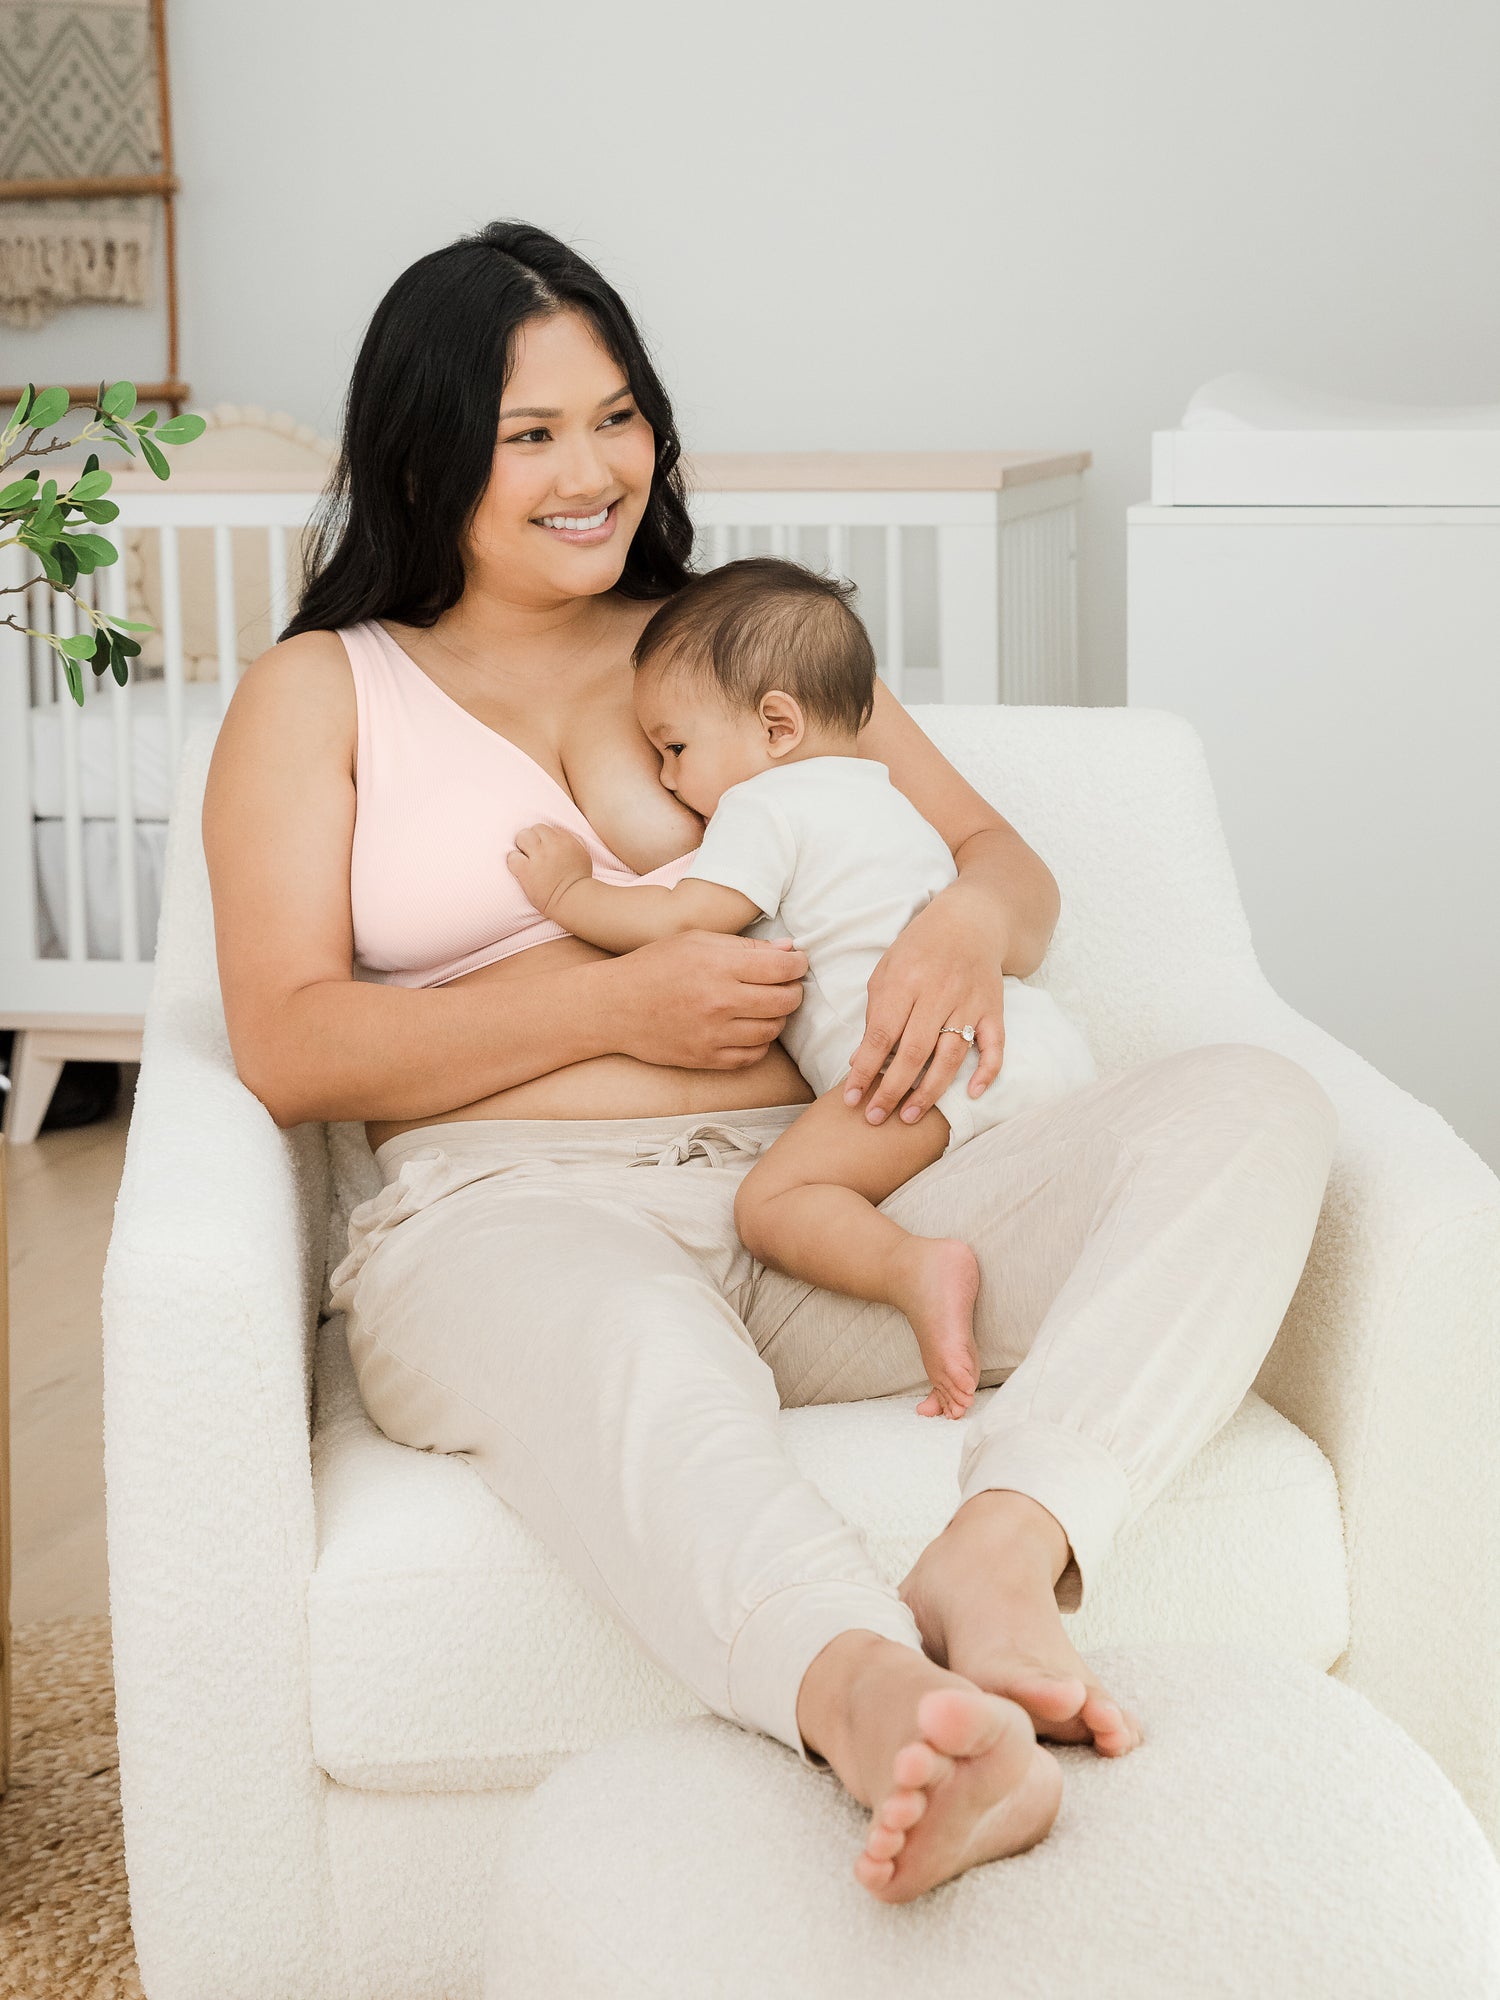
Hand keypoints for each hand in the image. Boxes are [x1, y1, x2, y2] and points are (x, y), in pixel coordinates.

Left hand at [507, 823, 591, 918]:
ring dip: (522, 846)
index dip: (545, 839)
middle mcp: (553, 845)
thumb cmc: (579, 882)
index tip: (545, 849)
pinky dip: (514, 862)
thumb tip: (558, 836)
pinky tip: (519, 869)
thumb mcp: (582, 856)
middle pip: (536, 828)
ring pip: (523, 836)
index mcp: (567, 840)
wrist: (573, 901)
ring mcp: (539, 857)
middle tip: (533, 852)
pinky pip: (512, 856)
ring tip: (525, 858)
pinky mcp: (527, 870)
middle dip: (533, 839)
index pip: (550, 829)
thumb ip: (570, 843)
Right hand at [610, 931, 808, 1070]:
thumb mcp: (696, 940)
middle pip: (785, 1001)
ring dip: (779, 1016)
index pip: (782, 968)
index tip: (797, 961)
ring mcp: (714, 1034)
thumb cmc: (654, 966)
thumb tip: (788, 949)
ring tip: (767, 1004)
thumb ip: (744, 945)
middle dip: (794, 989)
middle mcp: (720, 1001)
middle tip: (787, 983)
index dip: (798, 963)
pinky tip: (750, 1027)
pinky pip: (753, 1055)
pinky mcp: (707, 1058)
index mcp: (719, 965)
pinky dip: (760, 1042)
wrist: (612, 1006)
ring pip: (773, 1029)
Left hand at [843, 884, 1006, 1124]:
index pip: (880, 1035)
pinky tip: (971, 1093)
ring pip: (950, 1055)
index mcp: (905, 981)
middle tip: (876, 1119)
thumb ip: (874, 1014)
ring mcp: (969, 1002)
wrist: (970, 920)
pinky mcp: (994, 1008)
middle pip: (914, 1052)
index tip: (851, 1097)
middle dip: (891, 1090)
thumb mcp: (887, 971)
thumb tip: (860, 1059)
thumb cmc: (920, 948)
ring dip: (930, 1091)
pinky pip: (994, 1045)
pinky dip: (986, 1070)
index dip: (865, 1070)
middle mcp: (938, 993)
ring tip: (909, 1116)